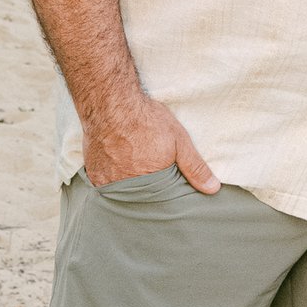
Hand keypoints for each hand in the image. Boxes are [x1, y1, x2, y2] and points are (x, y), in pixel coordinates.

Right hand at [84, 93, 219, 193]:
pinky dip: (112, 181)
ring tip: (134, 172)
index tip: (166, 189)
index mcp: (150, 184)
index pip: (160, 203)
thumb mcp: (179, 141)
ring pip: (122, 194)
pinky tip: (117, 168)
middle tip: (148, 175)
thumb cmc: (146, 120)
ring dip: (129, 187)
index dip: (164, 197)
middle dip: (146, 193)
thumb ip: (195, 167)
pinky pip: (105, 186)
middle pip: (140, 200)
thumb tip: (213, 189)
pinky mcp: (93, 174)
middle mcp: (126, 188)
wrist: (110, 103)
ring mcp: (107, 183)